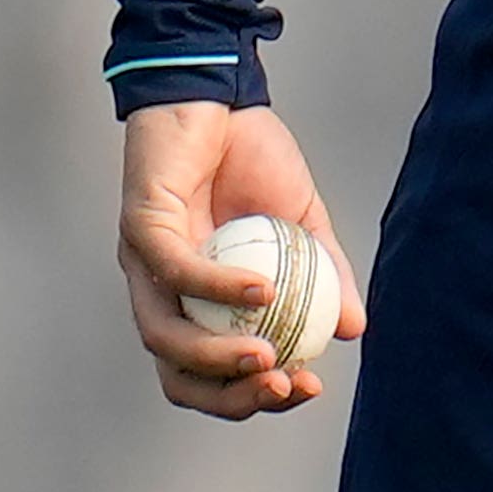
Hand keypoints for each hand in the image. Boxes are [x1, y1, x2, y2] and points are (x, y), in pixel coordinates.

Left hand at [117, 100, 361, 418]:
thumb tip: (354, 328)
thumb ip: (326, 273)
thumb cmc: (251, 156)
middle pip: (177, 373)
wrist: (218, 95)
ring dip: (218, 356)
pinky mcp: (138, 225)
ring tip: (273, 355)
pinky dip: (221, 286)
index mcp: (195, 300)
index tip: (308, 388)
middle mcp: (160, 291)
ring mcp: (143, 262)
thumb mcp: (302, 222)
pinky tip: (265, 288)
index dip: (252, 394)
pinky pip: (175, 269)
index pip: (211, 372)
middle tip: (285, 387)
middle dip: (229, 396)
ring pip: (164, 335)